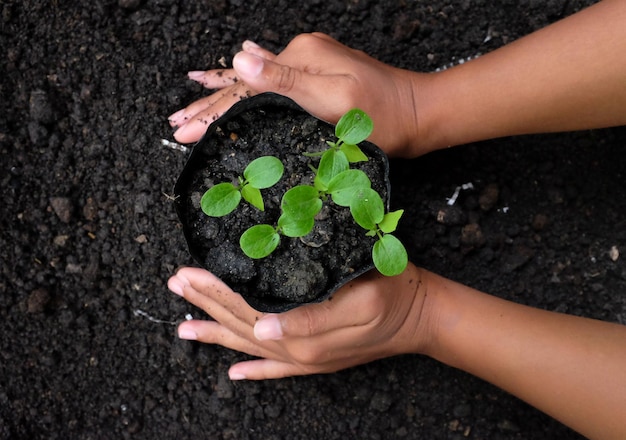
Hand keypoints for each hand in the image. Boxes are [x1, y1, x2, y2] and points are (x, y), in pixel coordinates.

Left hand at [167, 263, 429, 379]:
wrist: (421, 317)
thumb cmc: (391, 294)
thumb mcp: (357, 301)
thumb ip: (309, 319)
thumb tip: (262, 329)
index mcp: (300, 334)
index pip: (244, 310)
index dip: (214, 291)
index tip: (187, 274)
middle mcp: (296, 351)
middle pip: (240, 325)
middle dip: (206, 304)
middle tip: (176, 285)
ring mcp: (304, 359)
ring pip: (250, 345)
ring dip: (217, 333)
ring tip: (185, 327)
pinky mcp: (316, 361)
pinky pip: (277, 370)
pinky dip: (254, 370)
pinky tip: (235, 372)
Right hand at [168, 33, 427, 157]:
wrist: (419, 114)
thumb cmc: (382, 116)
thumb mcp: (334, 100)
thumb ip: (287, 79)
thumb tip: (241, 56)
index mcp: (299, 58)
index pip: (243, 87)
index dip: (211, 110)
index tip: (181, 130)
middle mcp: (300, 55)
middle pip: (244, 81)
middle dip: (209, 103)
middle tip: (175, 123)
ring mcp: (309, 64)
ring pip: (255, 81)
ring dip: (222, 92)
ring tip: (192, 91)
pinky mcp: (317, 76)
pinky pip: (273, 80)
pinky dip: (250, 82)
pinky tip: (239, 67)